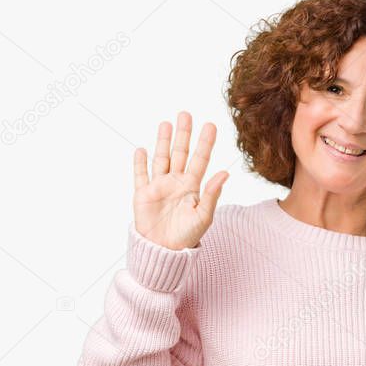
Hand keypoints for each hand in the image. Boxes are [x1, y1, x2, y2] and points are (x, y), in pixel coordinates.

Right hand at [133, 110, 227, 250]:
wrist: (164, 251)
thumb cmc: (187, 237)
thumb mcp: (203, 216)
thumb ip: (212, 194)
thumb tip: (225, 173)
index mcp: (192, 187)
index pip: (200, 160)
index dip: (205, 143)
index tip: (210, 125)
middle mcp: (176, 183)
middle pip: (180, 153)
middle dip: (183, 134)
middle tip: (186, 114)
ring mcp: (159, 187)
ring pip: (161, 158)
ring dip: (163, 141)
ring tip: (166, 124)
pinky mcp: (143, 194)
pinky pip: (140, 175)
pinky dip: (140, 163)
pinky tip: (141, 150)